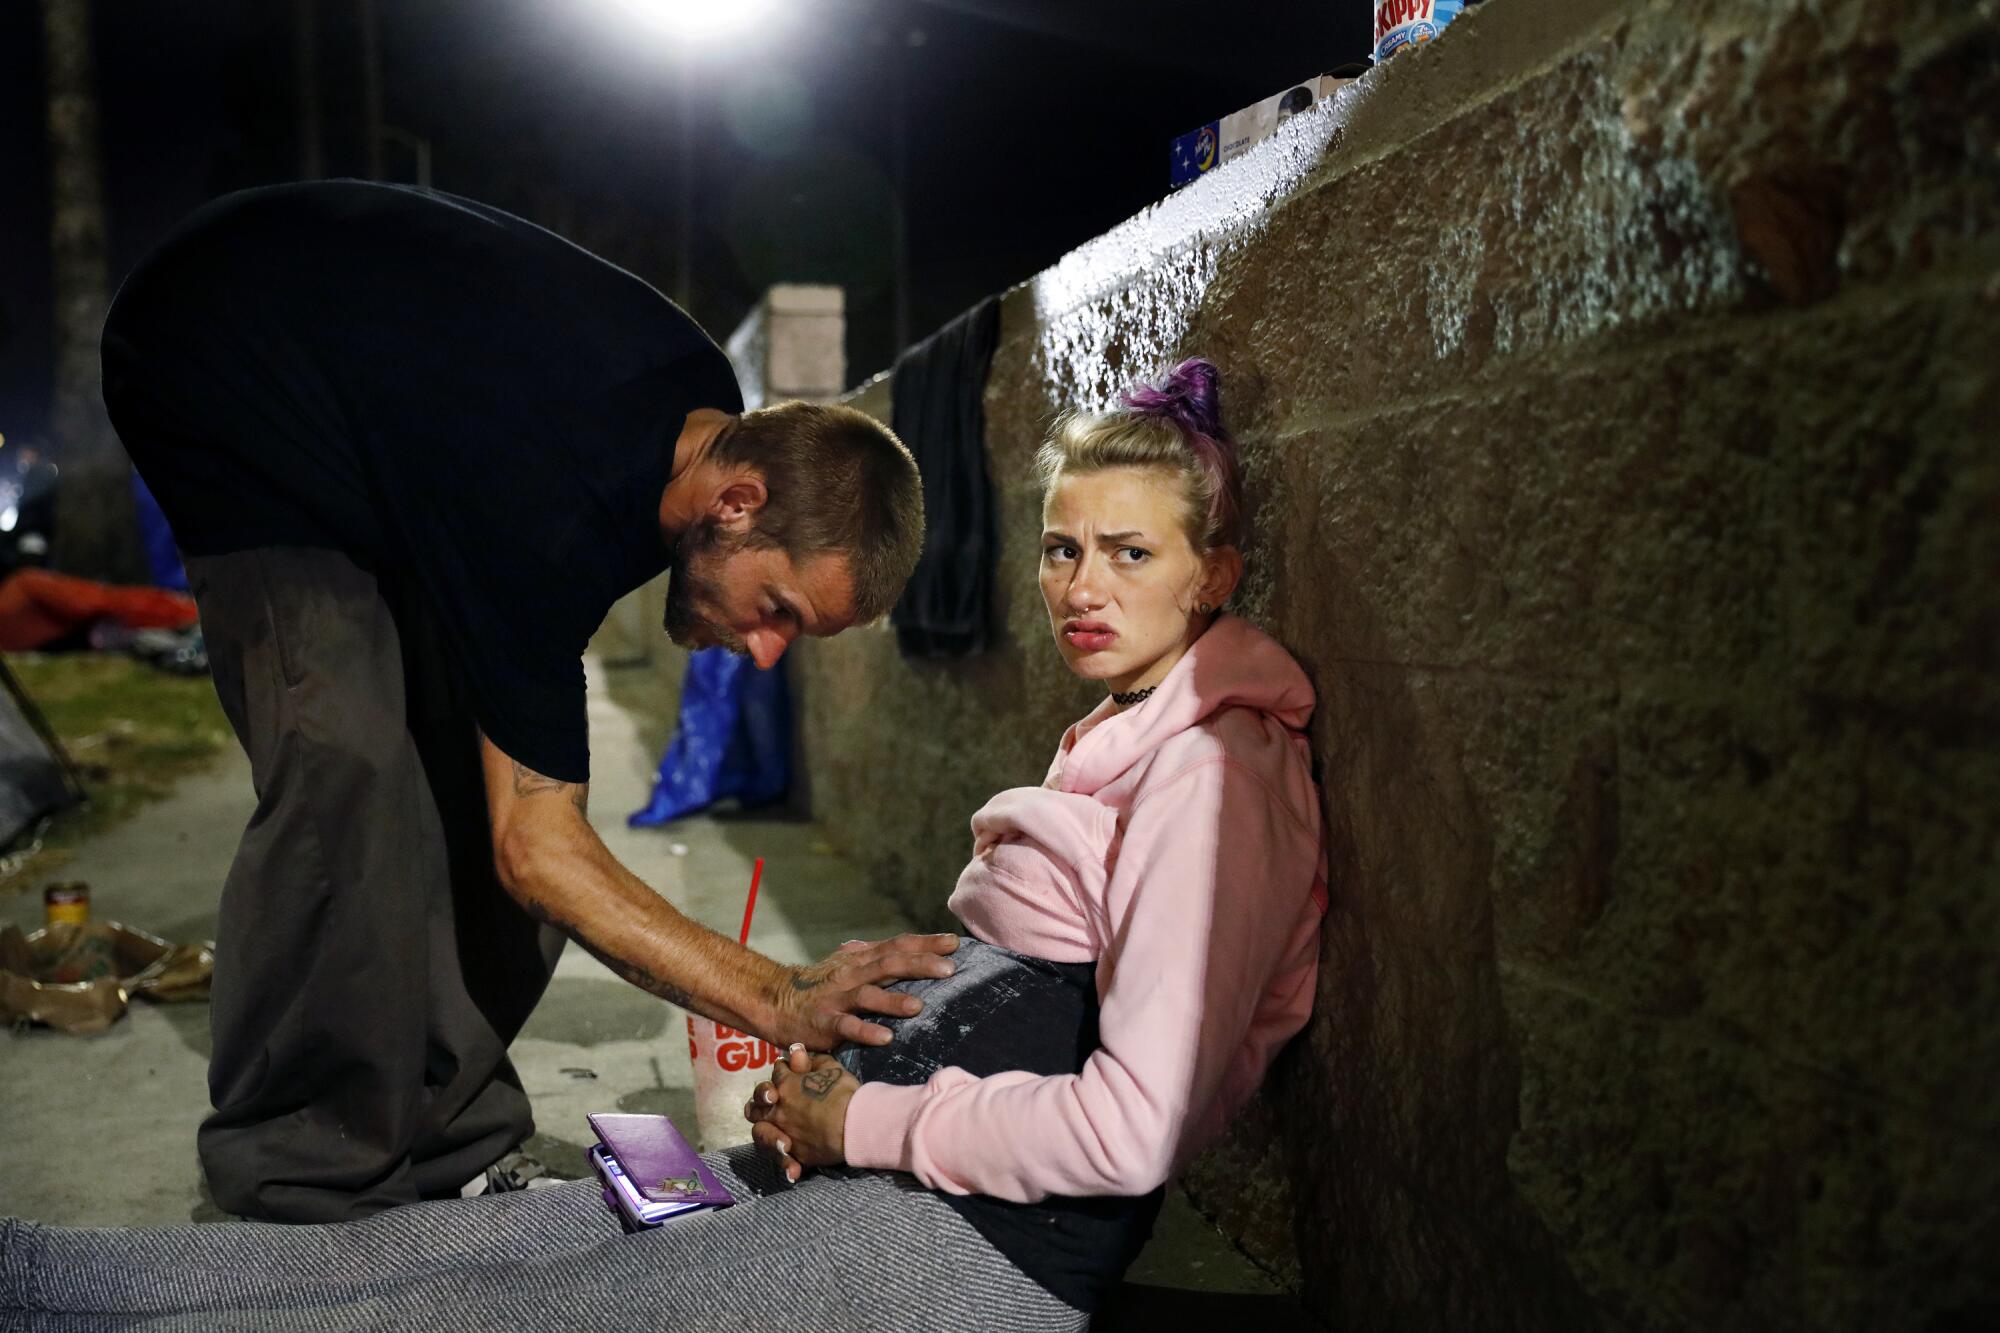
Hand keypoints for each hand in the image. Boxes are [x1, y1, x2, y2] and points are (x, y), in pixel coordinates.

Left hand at [746, 1044, 856, 1181]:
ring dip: (766, 1132)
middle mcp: (777, 1109)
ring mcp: (783, 1132)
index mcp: (785, 1084)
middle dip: (762, 1101)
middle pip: (757, 1104)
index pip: (777, 1072)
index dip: (785, 1071)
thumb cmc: (843, 1092)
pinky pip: (784, 1160)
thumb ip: (812, 1061)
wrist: (854, 1123)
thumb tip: (797, 1052)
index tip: (793, 1073)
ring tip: (778, 1135)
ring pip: (760, 1132)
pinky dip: (787, 1164)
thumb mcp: (830, 1067)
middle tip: (774, 1101)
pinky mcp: (795, 1153)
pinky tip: (794, 1171)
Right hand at [768, 932, 958, 1049]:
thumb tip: (909, 947)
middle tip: (949, 969)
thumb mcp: (847, 965)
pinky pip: (846, 1027)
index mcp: (860, 960)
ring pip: (868, 995)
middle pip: (888, 964)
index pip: (896, 946)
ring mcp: (837, 998)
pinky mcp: (824, 1023)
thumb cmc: (819, 985)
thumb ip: (875, 957)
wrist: (774, 1000)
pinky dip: (866, 1031)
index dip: (925, 943)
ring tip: (918, 1006)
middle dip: (920, 964)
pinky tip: (886, 1037)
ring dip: (893, 1000)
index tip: (954, 942)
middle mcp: (851, 974)